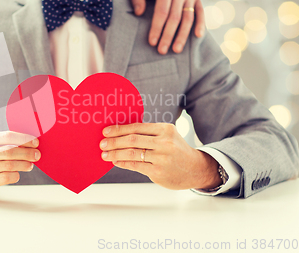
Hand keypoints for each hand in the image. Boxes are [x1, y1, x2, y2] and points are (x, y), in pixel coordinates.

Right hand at [0, 131, 39, 196]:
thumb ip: (2, 142)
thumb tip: (28, 142)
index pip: (7, 136)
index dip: (24, 139)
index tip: (35, 142)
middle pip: (9, 151)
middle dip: (27, 153)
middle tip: (37, 155)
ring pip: (9, 165)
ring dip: (24, 164)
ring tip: (30, 165)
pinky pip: (6, 177)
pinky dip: (15, 175)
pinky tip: (17, 173)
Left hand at [100, 123, 220, 189]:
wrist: (195, 169)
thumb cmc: (176, 150)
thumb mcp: (167, 136)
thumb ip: (148, 134)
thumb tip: (120, 133)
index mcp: (165, 129)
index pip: (137, 127)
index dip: (119, 129)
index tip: (106, 131)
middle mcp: (164, 142)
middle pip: (132, 139)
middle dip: (114, 141)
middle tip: (102, 143)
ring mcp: (162, 158)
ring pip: (132, 153)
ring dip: (115, 153)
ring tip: (105, 154)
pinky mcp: (158, 171)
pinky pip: (136, 166)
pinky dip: (123, 163)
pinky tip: (116, 161)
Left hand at [131, 0, 204, 53]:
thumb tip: (138, 13)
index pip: (162, 12)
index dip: (157, 28)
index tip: (152, 42)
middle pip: (175, 17)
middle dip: (168, 36)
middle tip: (162, 51)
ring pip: (188, 18)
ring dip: (183, 35)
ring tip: (176, 50)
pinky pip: (200, 12)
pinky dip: (201, 24)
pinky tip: (198, 36)